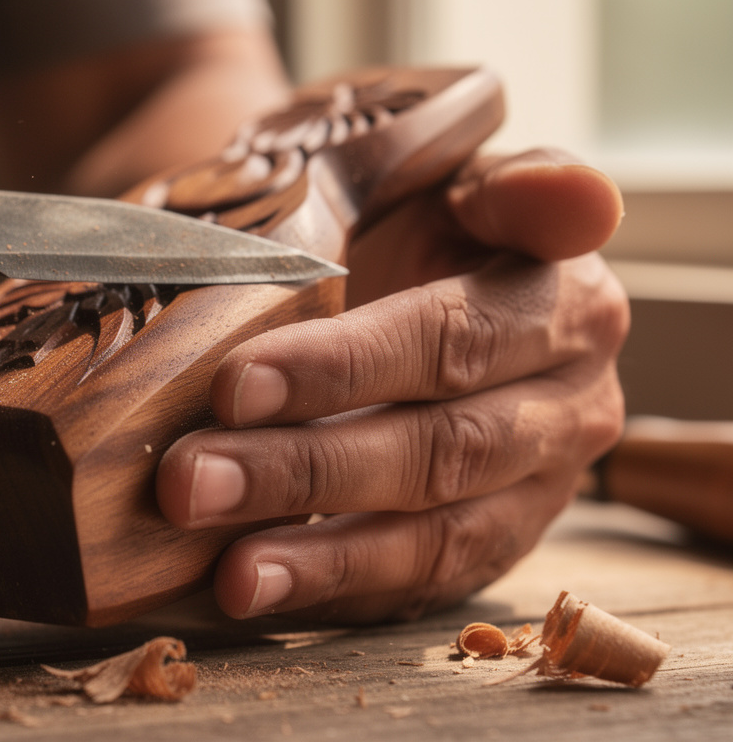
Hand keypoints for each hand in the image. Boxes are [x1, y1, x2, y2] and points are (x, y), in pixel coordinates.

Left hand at [157, 149, 628, 622]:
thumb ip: (510, 185)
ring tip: (230, 571)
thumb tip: (583, 200)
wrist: (391, 269)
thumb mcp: (450, 175)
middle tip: (189, 479)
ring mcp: (533, 492)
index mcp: (566, 304)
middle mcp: (568, 408)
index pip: (452, 340)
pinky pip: (417, 591)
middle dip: (305, 471)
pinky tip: (258, 595)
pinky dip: (336, 596)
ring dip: (322, 557)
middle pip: (437, 450)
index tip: (236, 381)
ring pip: (432, 537)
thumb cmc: (410, 219)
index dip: (345, 367)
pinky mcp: (487, 550)